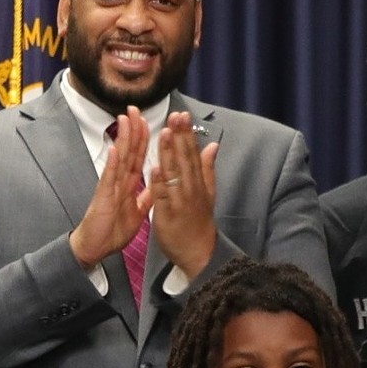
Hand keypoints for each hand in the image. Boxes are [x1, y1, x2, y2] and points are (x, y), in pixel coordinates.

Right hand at [69, 107, 151, 268]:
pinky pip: (108, 178)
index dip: (144, 138)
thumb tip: (159, 183)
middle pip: (128, 151)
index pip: (138, 156)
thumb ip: (147, 195)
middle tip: (135, 107)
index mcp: (127, 184)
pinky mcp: (102, 197)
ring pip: (119, 159)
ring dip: (123, 138)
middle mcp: (118, 181)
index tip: (147, 119)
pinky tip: (116, 149)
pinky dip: (112, 163)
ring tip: (125, 119)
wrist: (95, 248)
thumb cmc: (111, 231)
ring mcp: (109, 187)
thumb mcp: (138, 212)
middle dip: (133, 129)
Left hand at [149, 110, 219, 278]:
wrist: (199, 252)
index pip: (191, 153)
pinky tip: (154, 168)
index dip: (186, 134)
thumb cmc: (199, 222)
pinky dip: (159, 182)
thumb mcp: (207, 193)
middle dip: (179, 136)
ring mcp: (180, 201)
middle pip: (184, 159)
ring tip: (164, 133)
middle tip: (175, 115)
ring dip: (169, 153)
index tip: (182, 115)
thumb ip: (207, 168)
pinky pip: (162, 196)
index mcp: (198, 182)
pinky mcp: (168, 215)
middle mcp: (191, 189)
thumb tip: (212, 145)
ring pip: (173, 174)